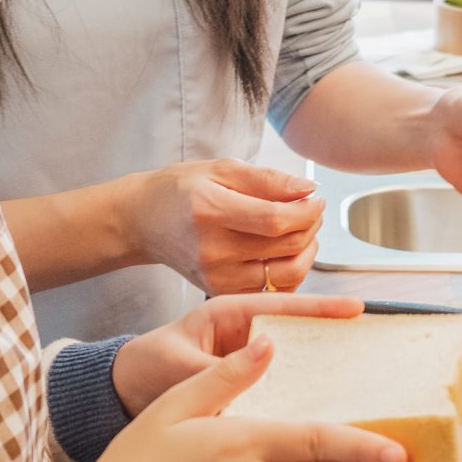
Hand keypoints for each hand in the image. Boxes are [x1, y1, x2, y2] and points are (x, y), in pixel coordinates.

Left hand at [110, 292, 364, 417]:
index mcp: (229, 315)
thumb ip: (213, 366)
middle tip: (370, 347)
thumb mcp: (175, 363)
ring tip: (361, 383)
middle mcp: (245, 338)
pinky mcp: (247, 392)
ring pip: (295, 366)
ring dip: (322, 373)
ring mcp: (248, 366)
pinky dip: (300, 402)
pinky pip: (280, 394)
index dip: (321, 308)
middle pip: (299, 335)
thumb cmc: (143, 367)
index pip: (283, 306)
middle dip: (333, 340)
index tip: (355, 308)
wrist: (120, 398)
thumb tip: (255, 362)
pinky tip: (324, 417)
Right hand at [120, 159, 325, 295]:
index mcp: (210, 210)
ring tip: (302, 230)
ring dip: (307, 250)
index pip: (275, 219)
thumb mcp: (221, 169)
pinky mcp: (221, 292)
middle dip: (311, 226)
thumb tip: (309, 188)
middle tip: (311, 210)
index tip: (316, 199)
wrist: (144, 222)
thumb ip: (268, 179)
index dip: (307, 211)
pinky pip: (273, 290)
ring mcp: (216, 277)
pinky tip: (285, 251)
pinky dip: (290, 272)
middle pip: (285, 246)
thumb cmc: (182, 190)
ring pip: (287, 273)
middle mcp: (212, 249)